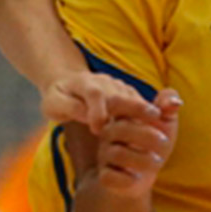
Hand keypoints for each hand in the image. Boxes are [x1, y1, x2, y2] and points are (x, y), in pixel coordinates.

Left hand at [40, 69, 155, 132]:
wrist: (67, 83)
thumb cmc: (58, 98)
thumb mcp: (54, 104)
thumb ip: (71, 108)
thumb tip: (91, 119)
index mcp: (85, 83)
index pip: (95, 94)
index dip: (97, 111)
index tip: (97, 129)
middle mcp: (105, 82)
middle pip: (122, 95)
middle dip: (135, 109)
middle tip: (146, 125)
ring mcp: (118, 86)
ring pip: (134, 98)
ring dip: (145, 112)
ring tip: (156, 129)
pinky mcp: (127, 92)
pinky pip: (139, 101)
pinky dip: (147, 113)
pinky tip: (154, 127)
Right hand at [92, 89, 180, 197]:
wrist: (142, 176)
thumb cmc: (153, 144)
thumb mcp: (164, 123)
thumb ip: (168, 108)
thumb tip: (176, 103)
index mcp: (120, 117)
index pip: (116, 103)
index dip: (137, 107)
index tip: (157, 114)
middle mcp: (108, 135)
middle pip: (119, 129)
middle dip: (146, 135)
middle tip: (164, 142)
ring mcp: (104, 156)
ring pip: (117, 154)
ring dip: (143, 158)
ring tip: (158, 161)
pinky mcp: (105, 177)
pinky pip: (109, 177)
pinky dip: (127, 178)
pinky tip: (139, 177)